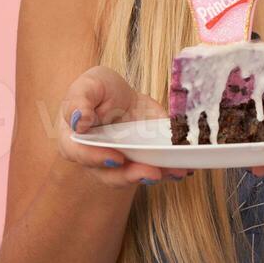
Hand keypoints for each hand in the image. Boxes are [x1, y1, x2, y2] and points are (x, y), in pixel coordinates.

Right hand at [58, 65, 190, 186]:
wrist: (119, 94)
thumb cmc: (96, 90)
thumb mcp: (86, 86)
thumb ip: (79, 102)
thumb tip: (79, 121)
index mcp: (77, 141)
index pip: (83, 154)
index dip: (98, 159)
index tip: (116, 159)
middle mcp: (99, 158)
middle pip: (111, 174)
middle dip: (132, 176)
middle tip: (151, 173)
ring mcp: (123, 161)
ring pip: (136, 175)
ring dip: (157, 175)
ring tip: (175, 172)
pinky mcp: (144, 158)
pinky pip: (157, 167)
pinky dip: (172, 169)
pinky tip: (186, 168)